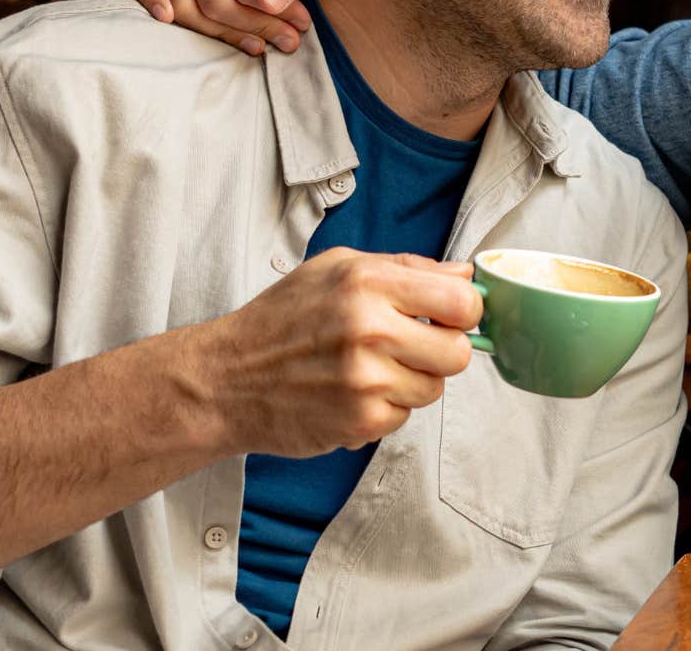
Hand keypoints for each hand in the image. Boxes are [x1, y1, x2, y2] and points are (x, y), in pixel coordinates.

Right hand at [201, 248, 481, 456]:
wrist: (225, 380)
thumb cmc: (281, 319)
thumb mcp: (336, 268)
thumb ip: (406, 268)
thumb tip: (464, 273)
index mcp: (368, 283)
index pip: (462, 301)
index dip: (465, 311)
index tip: (451, 315)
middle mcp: (369, 330)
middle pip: (458, 353)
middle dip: (443, 351)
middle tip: (413, 346)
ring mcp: (365, 381)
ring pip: (434, 389)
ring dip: (412, 381)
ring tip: (372, 368)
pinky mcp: (359, 422)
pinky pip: (403, 417)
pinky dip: (385, 408)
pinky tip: (352, 393)